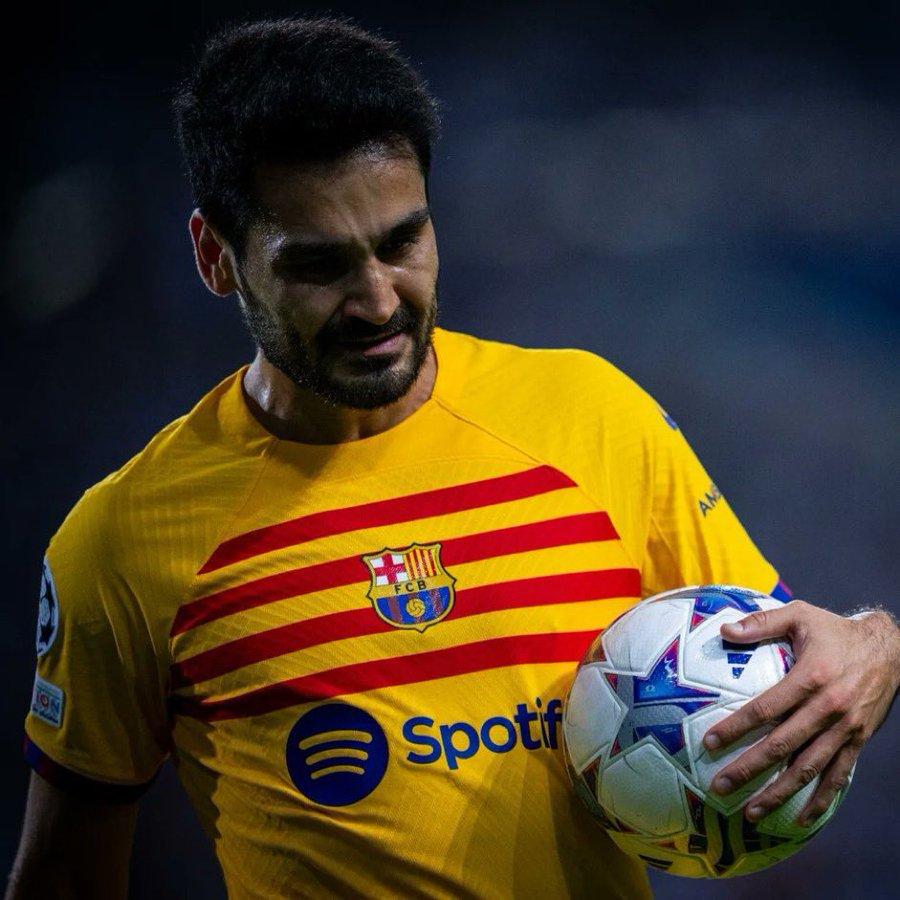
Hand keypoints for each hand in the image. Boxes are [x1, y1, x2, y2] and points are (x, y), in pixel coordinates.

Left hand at [701, 600, 899, 825]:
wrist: (891, 649)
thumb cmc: (835, 630)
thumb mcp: (800, 614)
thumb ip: (761, 622)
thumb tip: (723, 630)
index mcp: (810, 677)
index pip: (765, 708)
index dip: (736, 727)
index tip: (710, 742)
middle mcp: (828, 707)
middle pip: (782, 745)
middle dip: (748, 768)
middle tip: (720, 785)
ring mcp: (845, 728)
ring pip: (808, 768)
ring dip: (779, 792)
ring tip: (751, 812)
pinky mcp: (858, 741)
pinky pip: (839, 775)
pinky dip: (821, 799)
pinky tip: (802, 818)